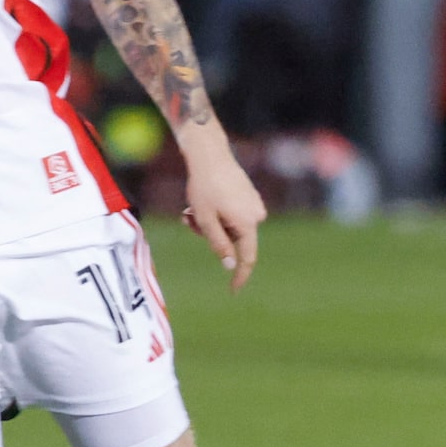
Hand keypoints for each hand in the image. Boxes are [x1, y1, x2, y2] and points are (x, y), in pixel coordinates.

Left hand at [178, 134, 265, 290]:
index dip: (240, 276)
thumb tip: (231, 266)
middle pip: (232, 239)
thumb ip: (219, 245)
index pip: (248, 258)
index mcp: (248, 223)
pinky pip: (233, 214)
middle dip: (210, 234)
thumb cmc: (204, 187)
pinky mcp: (249, 196)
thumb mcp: (205, 220)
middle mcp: (256, 215)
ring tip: (193, 206)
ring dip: (210, 222)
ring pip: (229, 227)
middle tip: (189, 219)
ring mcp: (254, 205)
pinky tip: (206, 197)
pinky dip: (218, 213)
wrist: (210, 155)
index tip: (233, 291)